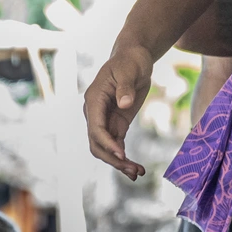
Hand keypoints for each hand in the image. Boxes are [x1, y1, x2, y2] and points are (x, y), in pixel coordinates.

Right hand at [85, 44, 153, 180]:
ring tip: (137, 173)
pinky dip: (124, 157)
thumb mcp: (129, 70)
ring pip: (106, 149)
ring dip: (119, 163)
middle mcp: (95, 113)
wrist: (135, 57)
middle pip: (97, 144)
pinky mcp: (116, 123)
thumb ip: (125, 87)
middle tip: (131, 170)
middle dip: (112, 159)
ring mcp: (105, 120)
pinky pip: (116, 145)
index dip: (107, 143)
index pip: (95, 128)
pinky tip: (136, 168)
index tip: (122, 154)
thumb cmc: (130, 60)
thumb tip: (123, 104)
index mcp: (94, 100)